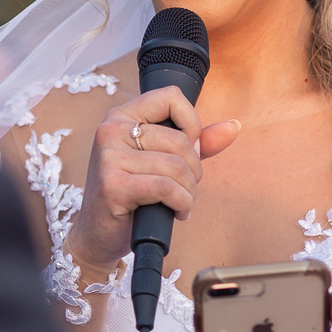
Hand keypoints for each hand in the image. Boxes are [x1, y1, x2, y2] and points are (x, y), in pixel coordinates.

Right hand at [63, 86, 239, 276]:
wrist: (98, 234)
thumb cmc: (131, 196)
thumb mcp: (161, 161)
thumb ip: (196, 142)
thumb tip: (232, 126)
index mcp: (121, 116)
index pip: (170, 96)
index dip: (191, 123)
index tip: (185, 150)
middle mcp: (110, 130)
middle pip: (180, 139)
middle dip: (194, 170)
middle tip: (184, 188)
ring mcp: (109, 157)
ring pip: (177, 166)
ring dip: (189, 192)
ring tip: (180, 202)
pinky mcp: (112, 185)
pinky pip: (167, 188)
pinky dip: (182, 204)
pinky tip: (176, 212)